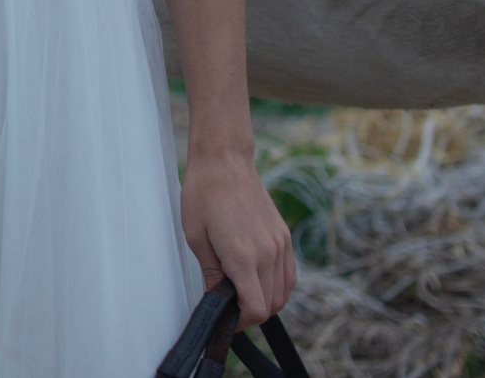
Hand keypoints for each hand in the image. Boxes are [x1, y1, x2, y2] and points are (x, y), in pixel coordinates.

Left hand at [180, 150, 294, 326]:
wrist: (225, 161)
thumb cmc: (203, 194)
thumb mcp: (196, 237)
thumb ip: (210, 274)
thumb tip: (217, 301)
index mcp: (243, 256)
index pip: (255, 308)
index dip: (241, 322)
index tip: (226, 320)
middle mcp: (268, 253)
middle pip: (270, 306)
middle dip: (250, 314)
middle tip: (228, 308)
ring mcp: (280, 245)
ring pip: (282, 294)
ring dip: (264, 302)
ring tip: (240, 295)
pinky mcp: (284, 237)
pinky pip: (288, 276)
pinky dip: (277, 288)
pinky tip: (258, 283)